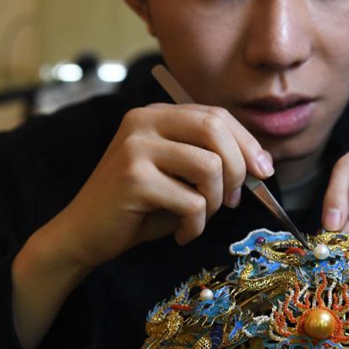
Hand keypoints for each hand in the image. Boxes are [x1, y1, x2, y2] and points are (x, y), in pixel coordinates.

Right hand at [42, 103, 273, 273]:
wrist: (84, 234)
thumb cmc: (138, 208)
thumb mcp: (177, 175)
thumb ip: (210, 160)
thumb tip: (261, 165)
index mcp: (156, 115)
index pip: (216, 115)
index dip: (247, 143)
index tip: (264, 171)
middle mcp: (143, 121)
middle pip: (216, 130)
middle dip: (238, 169)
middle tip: (231, 200)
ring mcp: (136, 148)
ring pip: (210, 167)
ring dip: (214, 202)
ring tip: (197, 218)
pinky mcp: (134, 178)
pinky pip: (192, 201)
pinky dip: (196, 225)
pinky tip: (182, 232)